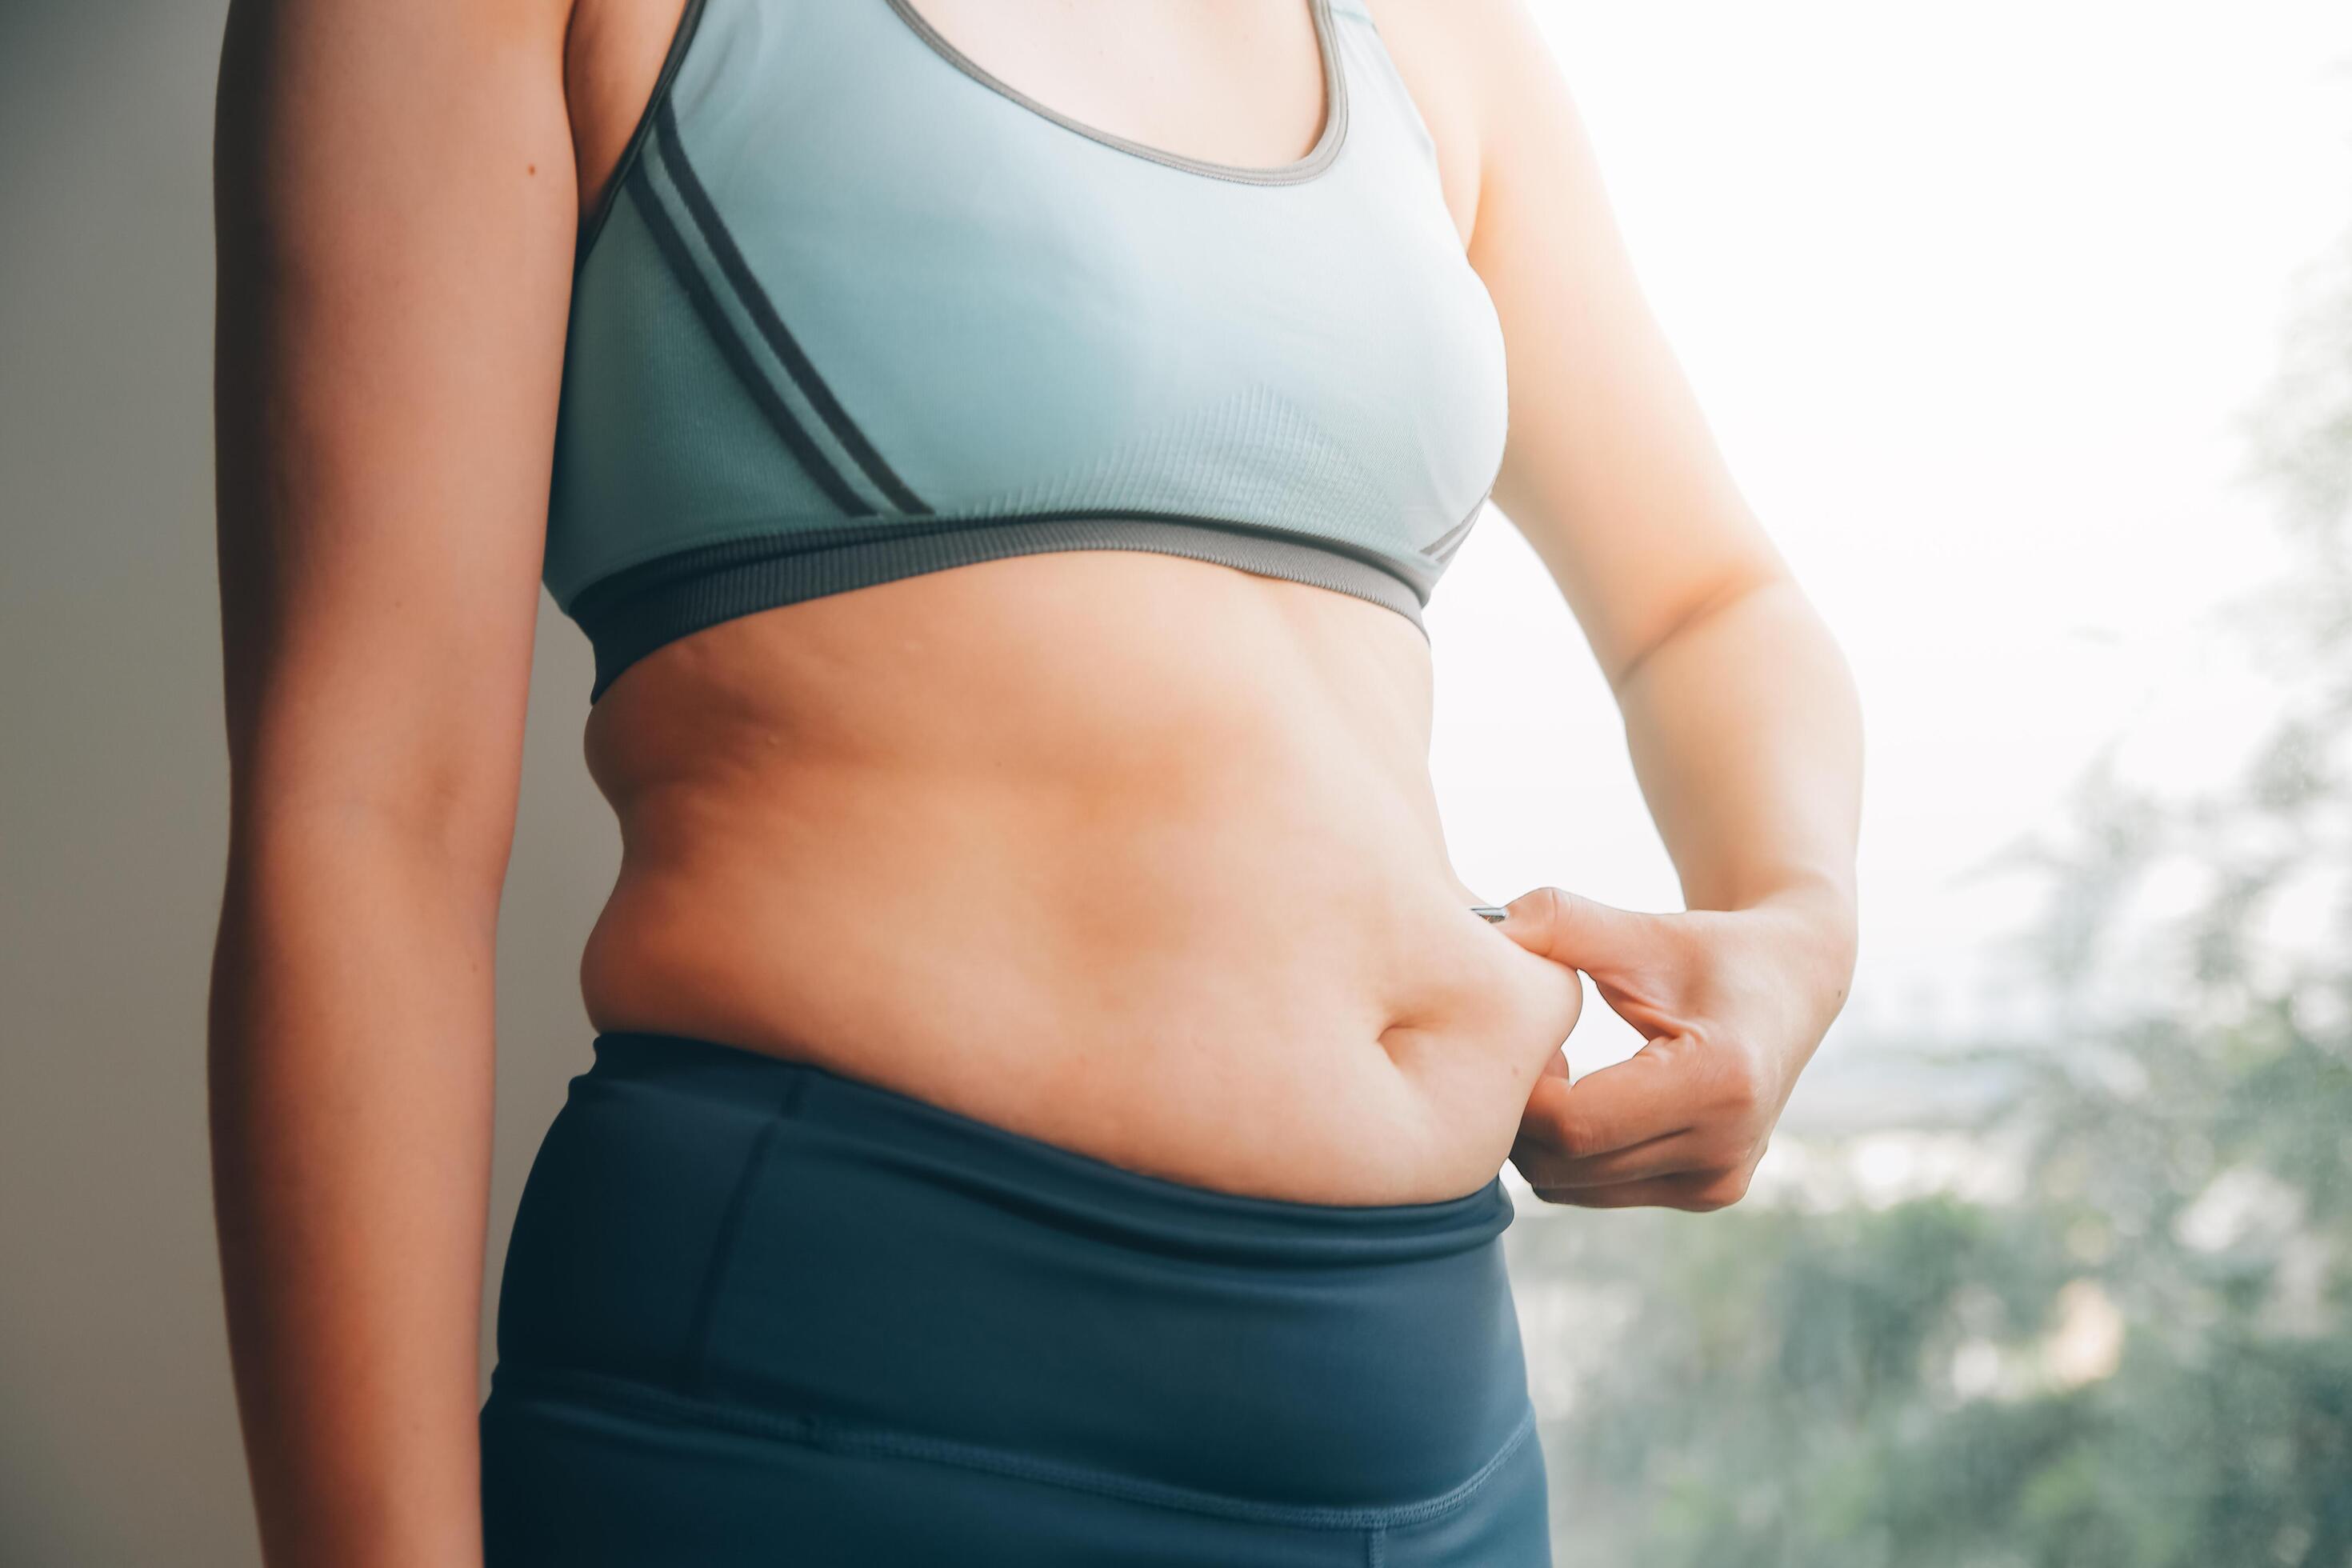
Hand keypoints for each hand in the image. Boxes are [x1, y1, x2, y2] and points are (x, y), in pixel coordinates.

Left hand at [1494, 884, 1853, 1210]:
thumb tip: (1477, 922)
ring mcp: (1717, 1184)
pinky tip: (1584, 1095)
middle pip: (1565, 1164)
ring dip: (1540, 1136)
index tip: (1517, 1036)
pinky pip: (1593, 1190)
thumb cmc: (1707, 950)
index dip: (1519, 1087)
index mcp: (1717, 1084)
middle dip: (1519, 1113)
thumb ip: (1560, 921)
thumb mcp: (1640, 930)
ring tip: (1557, 1070)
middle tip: (1527, 1049)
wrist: (1791, 985)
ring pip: (1569, 1187)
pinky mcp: (1707, 1194)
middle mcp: (1724, 1151)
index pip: (1574, 1124)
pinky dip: (1568, 1151)